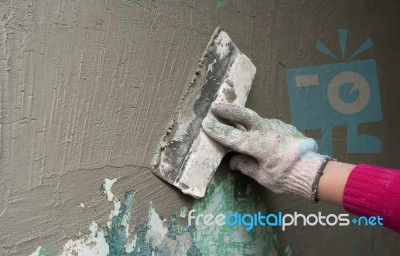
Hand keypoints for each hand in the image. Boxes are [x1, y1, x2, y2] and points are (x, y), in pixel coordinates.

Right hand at [202, 102, 329, 200]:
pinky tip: (258, 132)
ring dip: (244, 117)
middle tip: (215, 106)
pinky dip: (259, 126)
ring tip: (233, 117)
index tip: (206, 124)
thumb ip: (246, 166)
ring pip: (256, 119)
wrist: (314, 171)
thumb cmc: (287, 177)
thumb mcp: (263, 176)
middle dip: (228, 110)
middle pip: (243, 115)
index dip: (217, 131)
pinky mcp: (285, 126)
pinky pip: (268, 125)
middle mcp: (266, 131)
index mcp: (257, 144)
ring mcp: (277, 126)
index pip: (232, 136)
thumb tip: (232, 161)